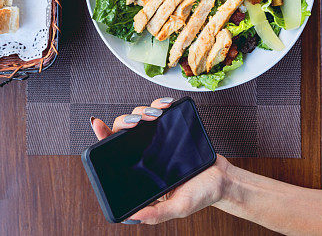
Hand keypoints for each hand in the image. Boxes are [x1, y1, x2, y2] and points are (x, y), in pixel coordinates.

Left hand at [90, 97, 230, 224]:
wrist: (224, 180)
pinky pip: (161, 111)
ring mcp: (157, 140)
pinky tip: (165, 105)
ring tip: (155, 115)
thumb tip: (132, 216)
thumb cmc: (200, 196)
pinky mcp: (172, 129)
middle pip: (124, 130)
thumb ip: (156, 214)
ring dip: (143, 111)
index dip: (103, 137)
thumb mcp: (178, 208)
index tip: (97, 125)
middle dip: (126, 120)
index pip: (114, 152)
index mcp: (140, 172)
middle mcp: (145, 154)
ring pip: (140, 117)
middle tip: (136, 123)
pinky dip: (160, 104)